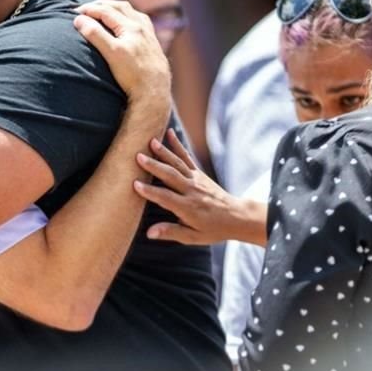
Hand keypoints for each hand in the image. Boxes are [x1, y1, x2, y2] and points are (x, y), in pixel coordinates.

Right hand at [74, 0, 170, 104]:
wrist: (155, 92)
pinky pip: (140, 22)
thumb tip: (80, 20)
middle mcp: (142, 27)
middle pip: (120, 7)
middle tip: (85, 8)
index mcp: (132, 27)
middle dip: (101, 5)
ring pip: (131, 13)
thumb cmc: (133, 75)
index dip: (89, 9)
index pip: (106, 11)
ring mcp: (149, 35)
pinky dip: (127, 17)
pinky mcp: (152, 44)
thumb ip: (95, 34)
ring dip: (115, 9)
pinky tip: (125, 24)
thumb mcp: (112, 53)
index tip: (75, 12)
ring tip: (103, 11)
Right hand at [133, 130, 266, 245]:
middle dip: (154, 166)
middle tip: (138, 156)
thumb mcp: (192, 237)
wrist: (236, 216)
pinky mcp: (199, 173)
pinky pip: (187, 157)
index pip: (165, 198)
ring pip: (177, 163)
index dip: (150, 191)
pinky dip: (178, 145)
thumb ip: (170, 232)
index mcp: (188, 208)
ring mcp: (196, 179)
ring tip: (150, 141)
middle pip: (170, 176)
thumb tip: (149, 233)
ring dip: (163, 152)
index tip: (135, 184)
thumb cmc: (212, 229)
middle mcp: (191, 190)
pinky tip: (170, 133)